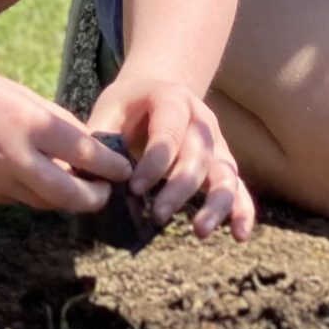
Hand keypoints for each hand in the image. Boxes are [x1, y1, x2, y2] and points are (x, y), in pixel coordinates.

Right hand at [0, 65, 127, 212]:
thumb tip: (85, 145)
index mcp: (29, 125)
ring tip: (75, 183)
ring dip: (66, 197)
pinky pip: (19, 198)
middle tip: (105, 191)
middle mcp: (17, 159)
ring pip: (47, 203)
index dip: (112, 167)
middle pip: (72, 197)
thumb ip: (53, 121)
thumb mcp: (16, 93)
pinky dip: (33, 191)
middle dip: (96, 199)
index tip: (123, 169)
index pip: (87, 156)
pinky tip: (31, 174)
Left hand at [86, 65, 254, 238]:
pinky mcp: (224, 164)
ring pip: (225, 174)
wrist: (157, 92)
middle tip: (157, 215)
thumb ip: (100, 139)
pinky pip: (240, 188)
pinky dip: (243, 211)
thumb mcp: (110, 109)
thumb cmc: (127, 107)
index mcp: (172, 99)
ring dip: (215, 204)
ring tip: (199, 231)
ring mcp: (217, 143)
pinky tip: (239, 236)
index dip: (154, 162)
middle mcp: (201, 120)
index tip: (133, 188)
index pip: (169, 132)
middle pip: (198, 156)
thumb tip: (85, 176)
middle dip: (179, 188)